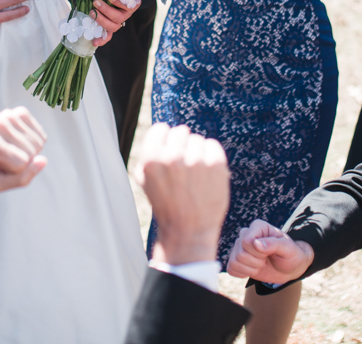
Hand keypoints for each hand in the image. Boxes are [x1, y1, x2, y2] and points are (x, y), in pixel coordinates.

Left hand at [0, 106, 47, 191]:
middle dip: (22, 161)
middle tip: (5, 158)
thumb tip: (43, 160)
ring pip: (38, 144)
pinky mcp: (21, 112)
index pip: (22, 163)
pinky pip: (41, 136)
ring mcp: (10, 115)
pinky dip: (34, 143)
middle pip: (31, 152)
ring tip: (10, 149)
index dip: (14, 171)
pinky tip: (18, 142)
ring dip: (29, 152)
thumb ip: (22, 179)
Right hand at [89, 0, 134, 46]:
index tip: (94, 43)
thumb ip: (90, 3)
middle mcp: (119, 20)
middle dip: (100, 20)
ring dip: (106, 11)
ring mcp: (127, 14)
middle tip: (91, 11)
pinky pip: (126, 7)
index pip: (107, 34)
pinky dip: (117, 3)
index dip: (101, 40)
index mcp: (111, 22)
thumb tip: (77, 4)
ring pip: (118, 18)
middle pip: (112, 27)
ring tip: (97, 2)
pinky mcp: (133, 5)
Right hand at [134, 123, 229, 265]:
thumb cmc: (166, 205)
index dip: (165, 140)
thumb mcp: (145, 180)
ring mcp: (195, 160)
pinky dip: (210, 156)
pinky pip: (212, 145)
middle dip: (181, 146)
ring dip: (196, 153)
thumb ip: (149, 154)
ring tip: (194, 175)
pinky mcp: (216, 165)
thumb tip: (161, 131)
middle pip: (180, 132)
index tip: (169, 151)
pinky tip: (206, 173)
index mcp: (151, 159)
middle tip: (183, 167)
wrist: (188, 231)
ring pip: (197, 140)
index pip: (160, 129)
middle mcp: (172, 157)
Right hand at [226, 219, 314, 284]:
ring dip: (251, 269)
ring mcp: (240, 247)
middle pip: (240, 253)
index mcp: (258, 226)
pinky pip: (230, 268)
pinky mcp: (237, 259)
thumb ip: (273, 244)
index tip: (270, 252)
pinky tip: (253, 270)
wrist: (290, 267)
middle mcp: (246, 234)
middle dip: (256, 262)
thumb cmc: (290, 255)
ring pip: (234, 261)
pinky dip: (243, 273)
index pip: (246, 241)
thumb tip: (255, 243)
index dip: (258, 252)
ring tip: (261, 264)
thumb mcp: (288, 249)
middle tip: (267, 259)